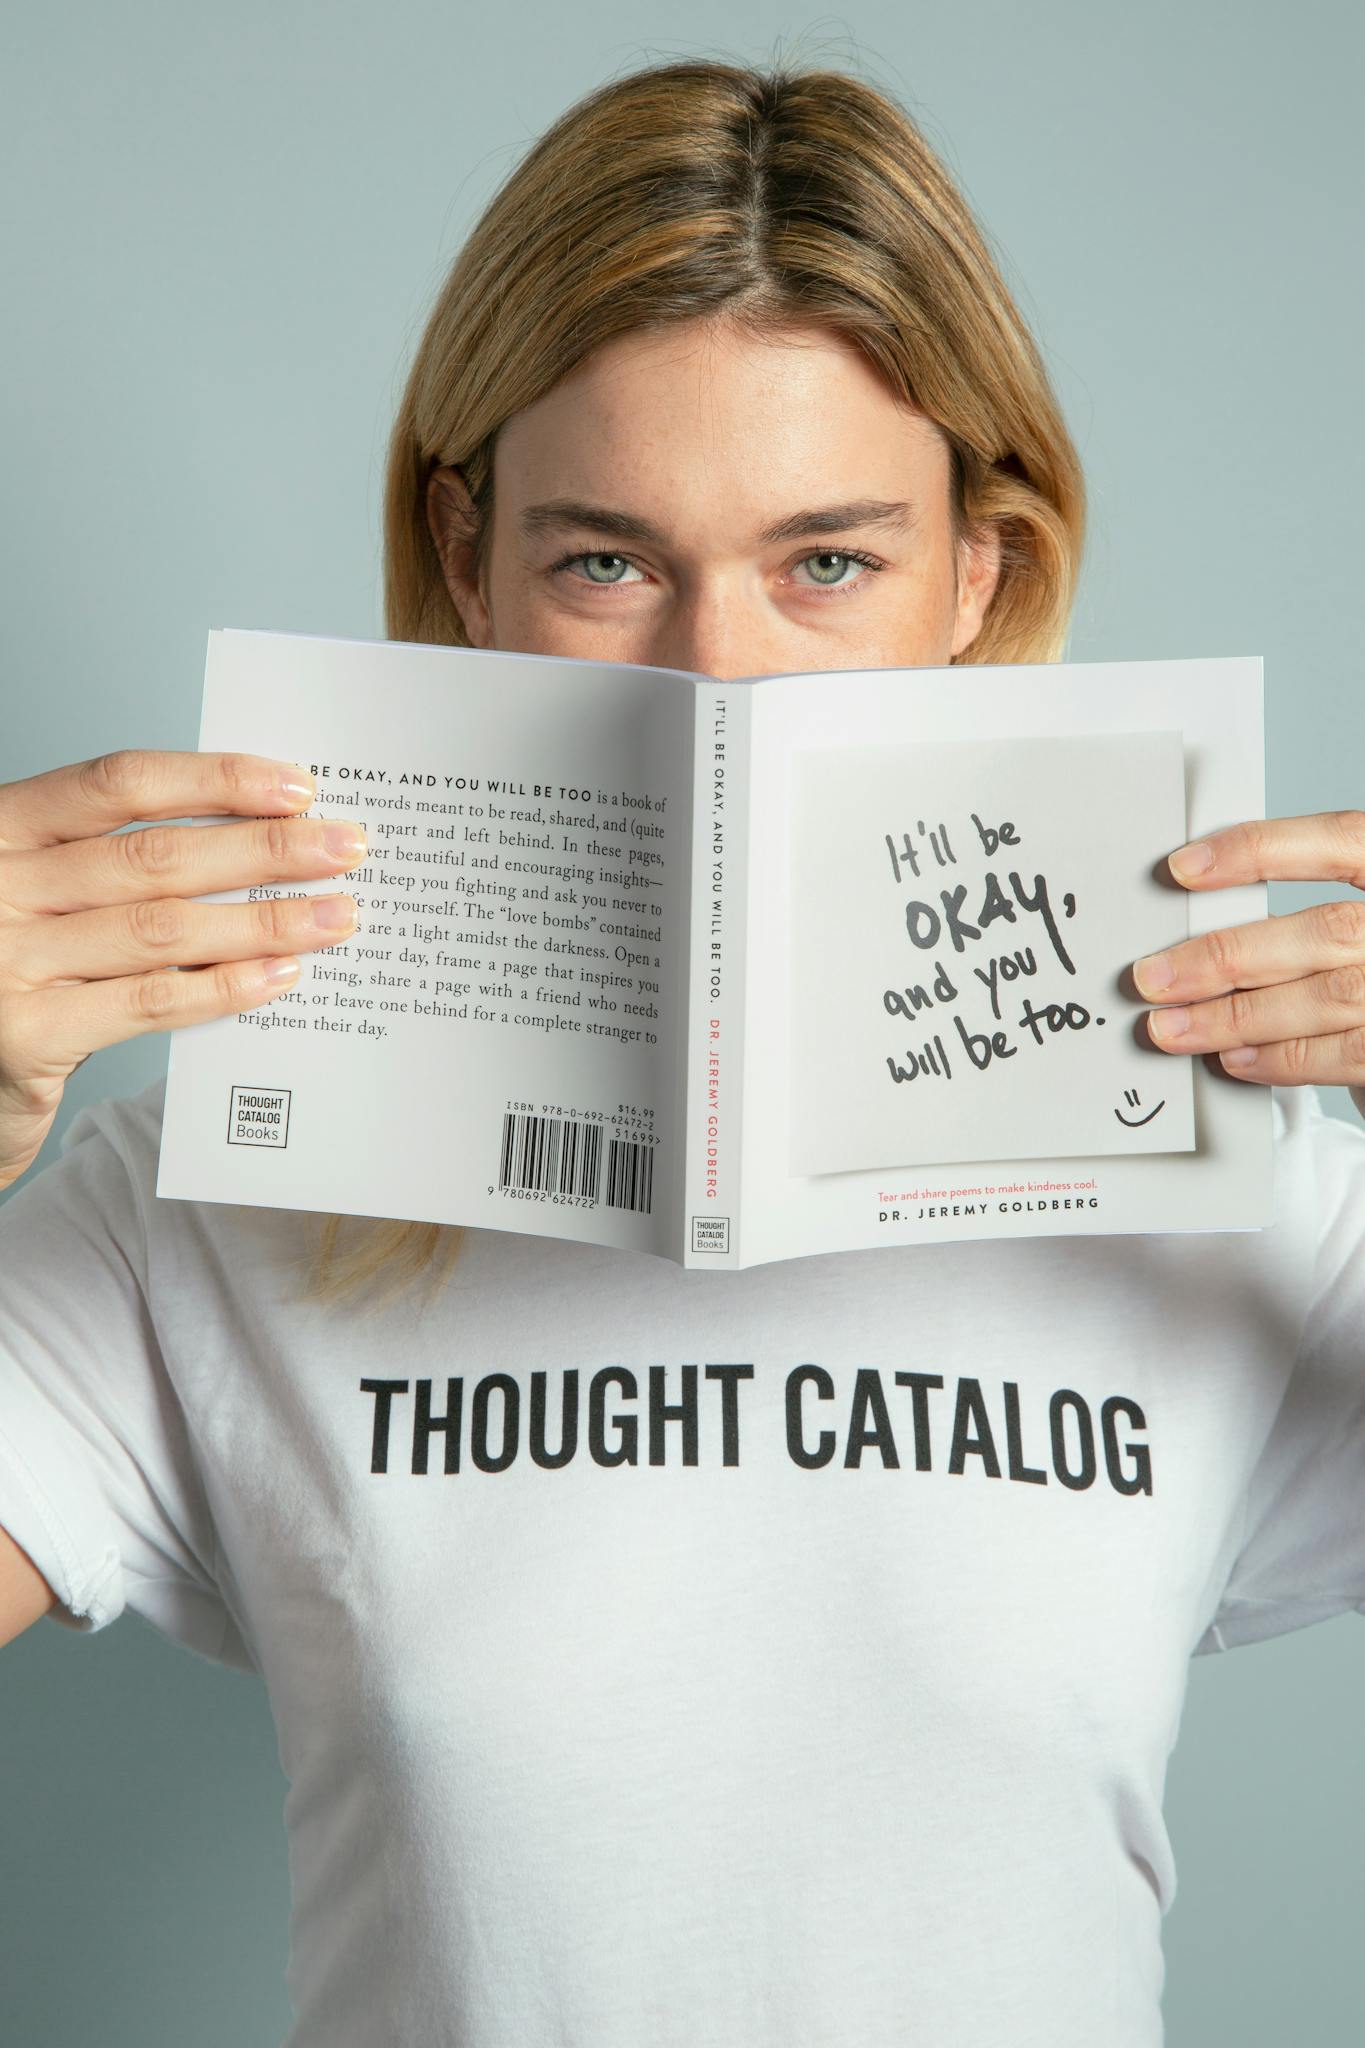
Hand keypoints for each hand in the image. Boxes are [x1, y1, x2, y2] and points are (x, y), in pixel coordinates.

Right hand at [0, 748, 368, 1191]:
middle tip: (343, 849)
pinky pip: (149, 1003)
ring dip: (263, 921)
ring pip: (163, 929)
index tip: (296, 788)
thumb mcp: (49, 895)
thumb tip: (258, 841)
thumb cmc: (16, 971)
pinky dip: (224, 988)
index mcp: (5, 828)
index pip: (121, 784)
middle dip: (264, 851)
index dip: (215, 781)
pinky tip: (279, 975)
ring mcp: (7, 961)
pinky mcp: (27, 1035)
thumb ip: (118, 868)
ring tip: (334, 916)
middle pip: (155, 856)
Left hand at [1132, 810, 1364, 1122]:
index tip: (1185, 867)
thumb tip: (1204, 933)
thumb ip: (1303, 925)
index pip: (1341, 840)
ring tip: (1177, 1027)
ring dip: (1236, 1017)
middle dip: (1227, 956)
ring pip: (1326, 996)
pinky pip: (1341, 1053)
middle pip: (1326, 930)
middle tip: (1156, 977)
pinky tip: (1234, 1057)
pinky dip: (1279, 1058)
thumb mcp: (1351, 930)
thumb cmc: (1364, 973)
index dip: (1263, 848)